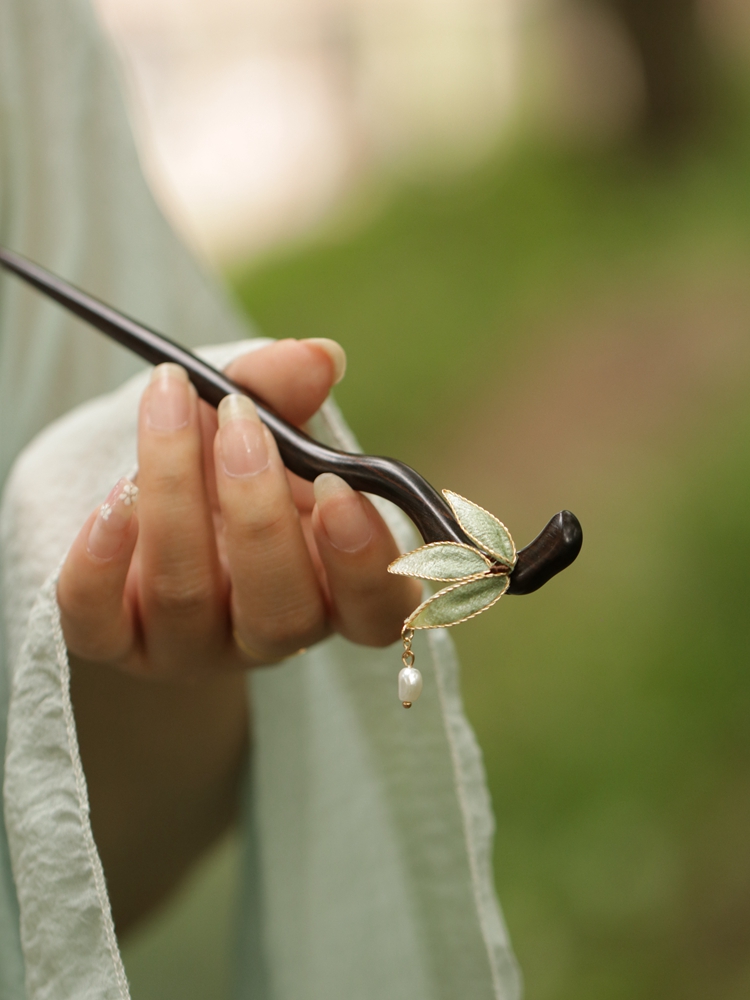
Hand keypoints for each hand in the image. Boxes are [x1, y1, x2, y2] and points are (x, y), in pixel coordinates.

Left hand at [58, 338, 419, 675]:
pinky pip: (97, 624)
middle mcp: (267, 633)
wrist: (151, 504)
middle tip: (239, 422)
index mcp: (332, 590)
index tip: (338, 488)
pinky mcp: (114, 640)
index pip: (376, 612)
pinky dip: (101, 561)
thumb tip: (316, 357)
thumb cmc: (229, 468)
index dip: (363, 564)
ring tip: (172, 406)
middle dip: (259, 513)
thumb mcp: (263, 424)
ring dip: (176, 496)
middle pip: (280, 611)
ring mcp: (189, 645)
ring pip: (186, 599)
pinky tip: (112, 498)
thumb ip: (288, 392)